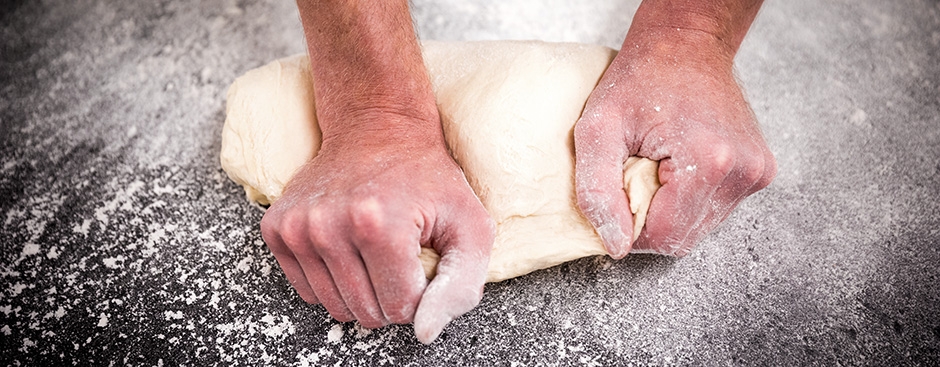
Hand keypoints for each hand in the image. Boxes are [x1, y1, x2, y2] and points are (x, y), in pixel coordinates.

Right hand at [260, 116, 494, 342]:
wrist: (377, 125)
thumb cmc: (428, 178)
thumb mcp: (471, 225)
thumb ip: (460, 286)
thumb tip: (423, 332)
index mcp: (378, 225)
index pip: (400, 309)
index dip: (420, 291)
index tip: (422, 257)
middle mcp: (329, 227)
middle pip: (366, 313)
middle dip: (390, 294)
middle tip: (400, 252)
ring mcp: (297, 228)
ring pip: (336, 308)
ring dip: (362, 289)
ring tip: (375, 249)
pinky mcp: (276, 229)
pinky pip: (308, 292)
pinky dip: (332, 280)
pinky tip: (348, 247)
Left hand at [574, 29, 775, 257]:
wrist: (686, 43)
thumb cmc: (640, 78)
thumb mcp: (597, 128)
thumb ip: (597, 192)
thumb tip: (616, 246)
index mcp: (708, 162)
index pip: (663, 238)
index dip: (631, 228)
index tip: (620, 192)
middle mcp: (742, 172)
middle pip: (684, 238)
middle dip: (651, 218)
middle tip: (637, 175)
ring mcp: (757, 173)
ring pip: (700, 228)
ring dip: (670, 210)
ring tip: (658, 167)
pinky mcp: (759, 172)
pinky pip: (714, 209)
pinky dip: (689, 198)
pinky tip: (678, 166)